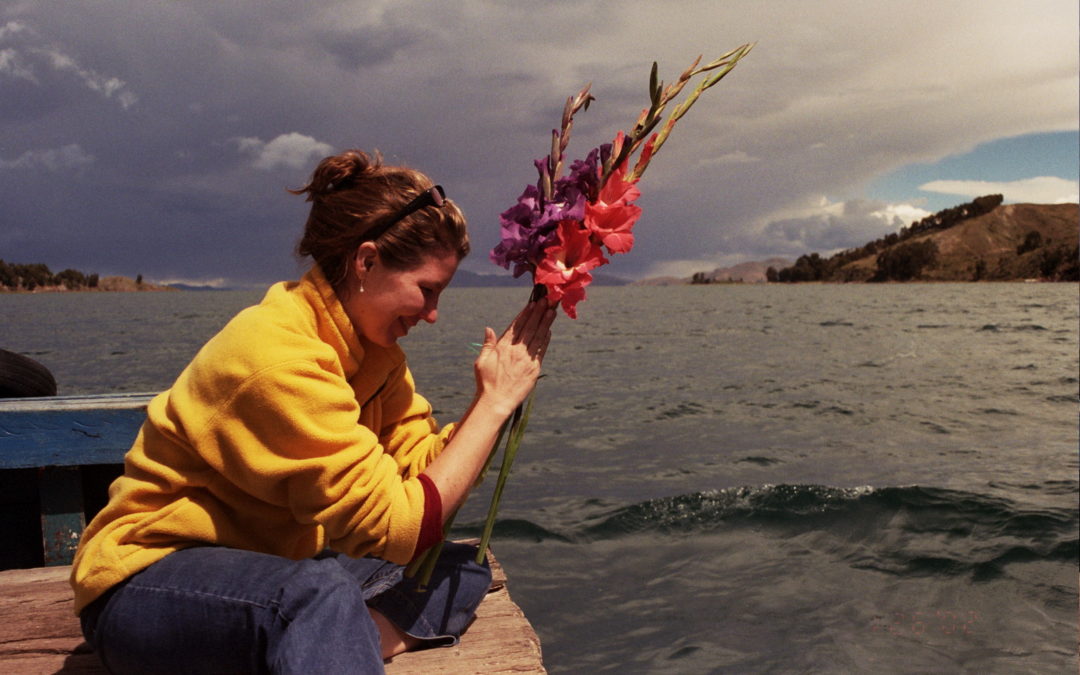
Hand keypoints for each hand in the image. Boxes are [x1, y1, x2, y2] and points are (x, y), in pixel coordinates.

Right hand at [474, 300, 555, 415]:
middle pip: (529, 328)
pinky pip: (541, 350)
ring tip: (551, 311)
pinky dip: (546, 339)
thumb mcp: (481, 361)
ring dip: (545, 323)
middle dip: (538, 313)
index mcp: (503, 347)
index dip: (525, 314)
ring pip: (538, 337)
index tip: (532, 304)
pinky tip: (549, 330)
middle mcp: (516, 351)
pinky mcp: (534, 368)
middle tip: (546, 300)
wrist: (496, 401)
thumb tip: (488, 328)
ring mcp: (526, 359)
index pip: (516, 326)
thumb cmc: (486, 382)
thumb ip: (487, 344)